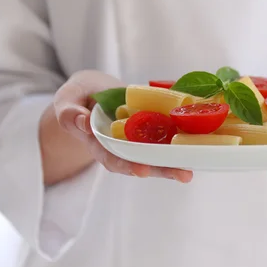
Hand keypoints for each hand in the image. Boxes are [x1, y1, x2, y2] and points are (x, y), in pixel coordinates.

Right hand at [53, 70, 192, 182]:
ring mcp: (137, 139)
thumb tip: (81, 121)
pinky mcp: (150, 128)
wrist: (92, 92)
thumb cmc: (77, 97)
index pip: (112, 157)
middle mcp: (121, 146)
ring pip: (156, 154)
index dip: (126, 165)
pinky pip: (165, 137)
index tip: (141, 170)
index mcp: (98, 143)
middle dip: (162, 170)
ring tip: (192, 170)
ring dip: (174, 162)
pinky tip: (199, 143)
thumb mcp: (67, 100)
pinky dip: (181, 141)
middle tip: (183, 175)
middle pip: (141, 162)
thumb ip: (69, 113)